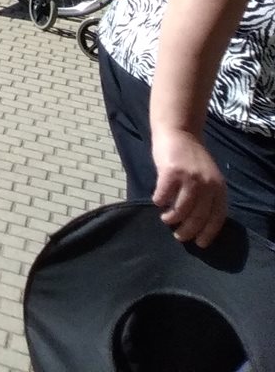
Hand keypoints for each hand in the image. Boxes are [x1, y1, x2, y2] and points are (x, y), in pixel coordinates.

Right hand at [153, 127, 228, 246]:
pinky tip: (157, 202)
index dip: (209, 233)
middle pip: (198, 216)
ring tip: (166, 219)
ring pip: (181, 209)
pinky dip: (160, 201)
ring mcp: (189, 177)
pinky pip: (163, 195)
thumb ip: (206, 194)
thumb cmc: (190, 156)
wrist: (178, 131)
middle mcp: (207, 184)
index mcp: (219, 187)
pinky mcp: (171, 171)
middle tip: (179, 236)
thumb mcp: (207, 176)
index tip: (200, 243)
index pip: (217, 217)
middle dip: (188, 230)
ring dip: (172, 218)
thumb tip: (197, 221)